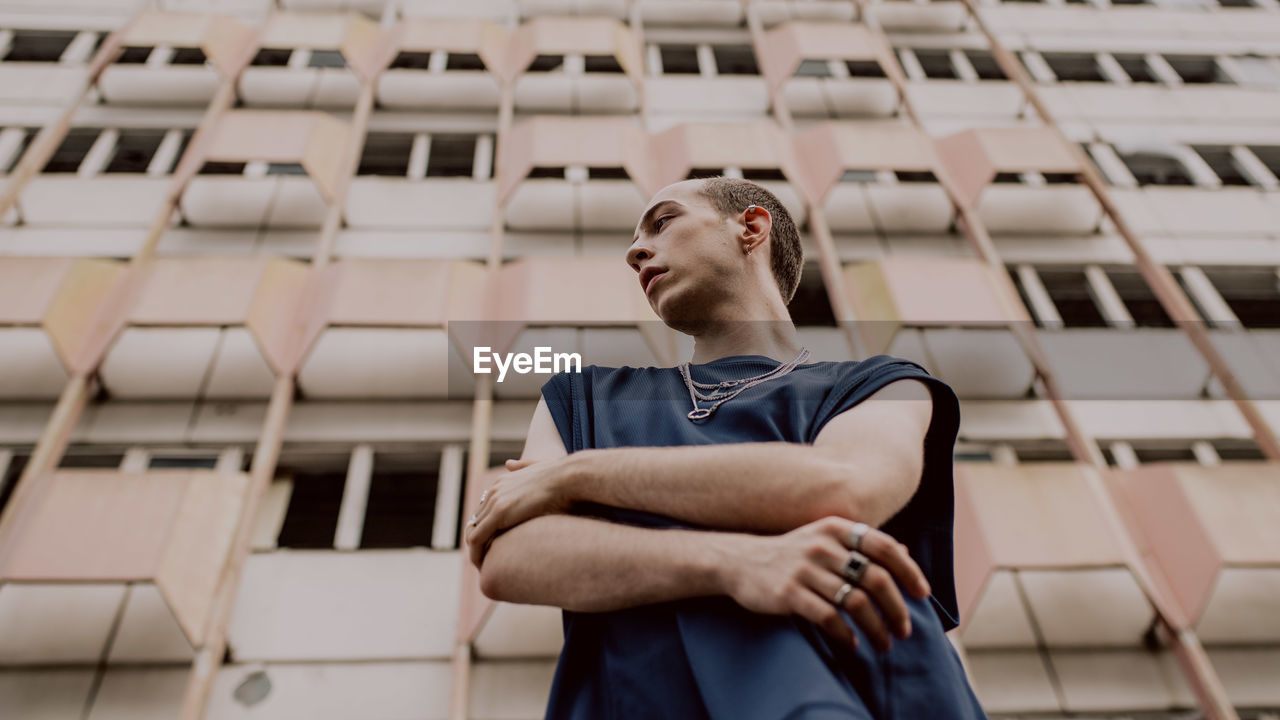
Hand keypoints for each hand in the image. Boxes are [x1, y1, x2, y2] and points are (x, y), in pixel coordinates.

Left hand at [464, 456, 574, 568]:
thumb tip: (508, 462)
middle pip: (477, 521)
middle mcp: (494, 490)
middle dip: (481, 541)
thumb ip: (523, 466)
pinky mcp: (499, 513)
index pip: (486, 510)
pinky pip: (476, 539)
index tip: (494, 547)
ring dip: (476, 551)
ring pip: (473, 532)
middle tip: (487, 562)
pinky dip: (476, 555)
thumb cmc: (566, 479)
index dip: (488, 530)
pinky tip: (484, 568)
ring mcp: (495, 501)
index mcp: (503, 482)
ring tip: (485, 569)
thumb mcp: (540, 468)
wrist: (571, 478)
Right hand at [721, 516, 930, 652]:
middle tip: (904, 630)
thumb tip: (903, 552)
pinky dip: (847, 635)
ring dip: (876, 628)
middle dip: (897, 609)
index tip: (922, 594)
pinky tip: (853, 643)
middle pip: (875, 578)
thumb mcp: (824, 538)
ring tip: (884, 644)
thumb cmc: (791, 554)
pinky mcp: (788, 594)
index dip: (909, 570)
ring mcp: (804, 569)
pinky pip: (828, 618)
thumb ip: (861, 544)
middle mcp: (822, 546)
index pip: (884, 547)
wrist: (740, 562)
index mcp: (835, 528)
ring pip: (855, 603)